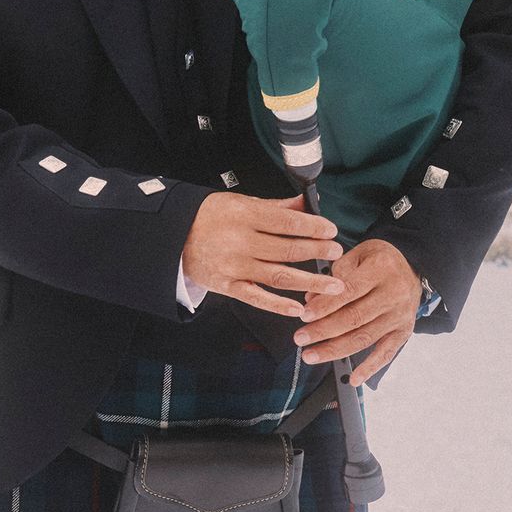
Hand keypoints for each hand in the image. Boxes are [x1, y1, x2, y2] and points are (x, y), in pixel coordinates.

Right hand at [179, 191, 344, 316]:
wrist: (174, 236)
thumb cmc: (209, 217)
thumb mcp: (240, 203)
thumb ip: (275, 207)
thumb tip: (305, 203)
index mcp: (245, 216)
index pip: (287, 222)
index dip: (313, 227)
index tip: (331, 231)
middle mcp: (240, 242)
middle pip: (288, 249)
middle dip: (317, 252)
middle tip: (337, 253)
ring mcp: (234, 266)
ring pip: (279, 276)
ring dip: (310, 282)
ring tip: (333, 285)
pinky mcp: (227, 286)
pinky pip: (257, 298)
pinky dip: (278, 305)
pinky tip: (297, 308)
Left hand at [294, 238, 419, 383]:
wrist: (414, 267)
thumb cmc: (380, 261)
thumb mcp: (359, 253)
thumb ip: (336, 273)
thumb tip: (311, 299)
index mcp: (381, 269)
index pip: (349, 291)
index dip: (325, 306)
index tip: (304, 316)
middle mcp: (393, 294)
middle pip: (354, 318)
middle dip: (323, 331)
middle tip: (300, 339)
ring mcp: (399, 315)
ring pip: (364, 337)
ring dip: (335, 350)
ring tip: (311, 356)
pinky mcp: (403, 331)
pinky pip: (386, 353)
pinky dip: (370, 368)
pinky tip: (354, 379)